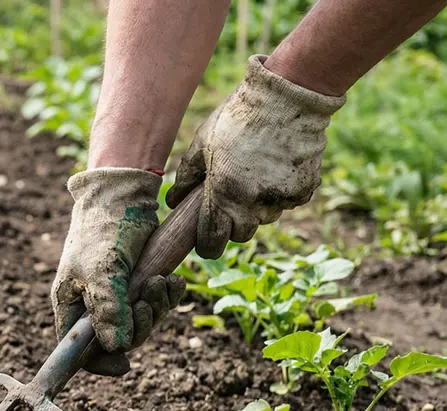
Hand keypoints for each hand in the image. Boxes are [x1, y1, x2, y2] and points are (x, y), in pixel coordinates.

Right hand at [52, 168, 185, 376]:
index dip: (99, 362)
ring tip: (163, 282)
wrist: (122, 194)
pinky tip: (176, 281)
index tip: (124, 364)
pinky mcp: (140, 281)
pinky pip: (156, 304)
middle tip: (148, 301)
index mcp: (72, 305)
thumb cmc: (101, 230)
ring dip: (156, 308)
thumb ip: (108, 309)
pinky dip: (168, 297)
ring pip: (141, 323)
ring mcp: (118, 294)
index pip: (78, 349)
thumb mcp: (101, 270)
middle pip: (117, 340)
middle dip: (139, 326)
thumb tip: (116, 347)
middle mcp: (93, 304)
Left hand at [165, 55, 345, 258]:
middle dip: (233, 225)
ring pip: (265, 219)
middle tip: (229, 201)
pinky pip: (287, 203)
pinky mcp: (304, 191)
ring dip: (257, 208)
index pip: (213, 241)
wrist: (287, 98)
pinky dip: (280, 194)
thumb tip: (173, 202)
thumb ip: (186, 178)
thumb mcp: (202, 144)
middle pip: (241, 234)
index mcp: (223, 194)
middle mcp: (252, 203)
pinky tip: (275, 169)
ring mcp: (281, 199)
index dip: (207, 246)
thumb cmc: (237, 118)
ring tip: (253, 176)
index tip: (205, 244)